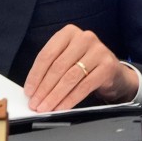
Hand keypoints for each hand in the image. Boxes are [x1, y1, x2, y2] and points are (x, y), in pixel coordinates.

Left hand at [23, 24, 137, 111]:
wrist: (113, 72)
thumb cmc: (85, 64)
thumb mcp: (67, 58)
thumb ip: (51, 67)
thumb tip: (32, 88)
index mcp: (68, 32)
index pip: (47, 55)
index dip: (35, 75)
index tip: (28, 91)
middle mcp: (84, 38)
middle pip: (58, 67)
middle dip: (44, 88)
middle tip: (35, 103)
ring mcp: (97, 51)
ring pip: (70, 77)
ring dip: (55, 96)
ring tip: (45, 107)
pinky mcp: (107, 66)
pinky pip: (84, 86)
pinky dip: (70, 99)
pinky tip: (61, 107)